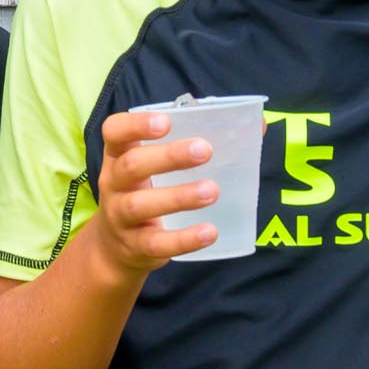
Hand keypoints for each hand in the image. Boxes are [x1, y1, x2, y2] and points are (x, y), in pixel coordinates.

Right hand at [81, 111, 220, 276]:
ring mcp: (120, 215)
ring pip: (141, 205)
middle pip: (132, 165)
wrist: (115, 247)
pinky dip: (184, 238)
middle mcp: (113, 182)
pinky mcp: (135, 246)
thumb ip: (196, 143)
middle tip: (204, 150)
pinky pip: (157, 243)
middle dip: (168, 157)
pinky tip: (209, 231)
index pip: (115, 131)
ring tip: (211, 191)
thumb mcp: (157, 167)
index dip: (136, 125)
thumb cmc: (147, 191)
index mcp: (119, 155)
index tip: (166, 122)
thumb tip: (255, 126)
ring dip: (179, 197)